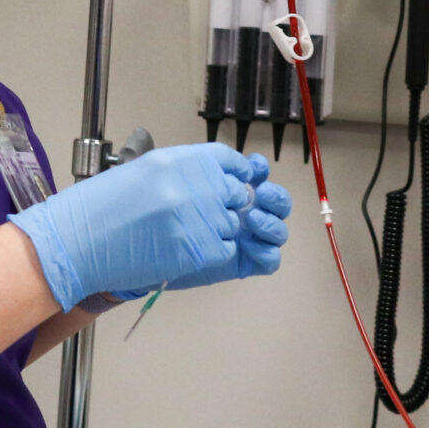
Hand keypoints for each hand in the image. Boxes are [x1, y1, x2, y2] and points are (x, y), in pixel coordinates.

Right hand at [9, 143, 285, 311]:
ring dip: (216, 230)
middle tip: (200, 214)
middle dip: (224, 204)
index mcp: (178, 161)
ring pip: (231, 223)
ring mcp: (197, 219)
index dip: (233, 172)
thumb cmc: (99, 208)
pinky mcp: (197, 250)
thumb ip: (181, 171)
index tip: (230, 181)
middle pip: (234, 192)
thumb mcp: (142, 171)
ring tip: (182, 233)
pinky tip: (184, 249)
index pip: (228, 160)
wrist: (77, 243)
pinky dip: (211, 251)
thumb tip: (212, 176)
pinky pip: (224, 249)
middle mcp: (192, 186)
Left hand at [166, 167, 290, 290]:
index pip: (259, 177)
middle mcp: (246, 214)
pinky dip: (265, 251)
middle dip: (276, 196)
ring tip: (251, 218)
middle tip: (262, 193)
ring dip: (271, 223)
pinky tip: (247, 244)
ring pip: (279, 232)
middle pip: (279, 204)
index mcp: (234, 193)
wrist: (149, 250)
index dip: (261, 170)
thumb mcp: (180, 181)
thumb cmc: (163, 215)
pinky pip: (271, 260)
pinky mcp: (245, 263)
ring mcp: (248, 239)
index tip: (254, 167)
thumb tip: (239, 164)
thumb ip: (206, 166)